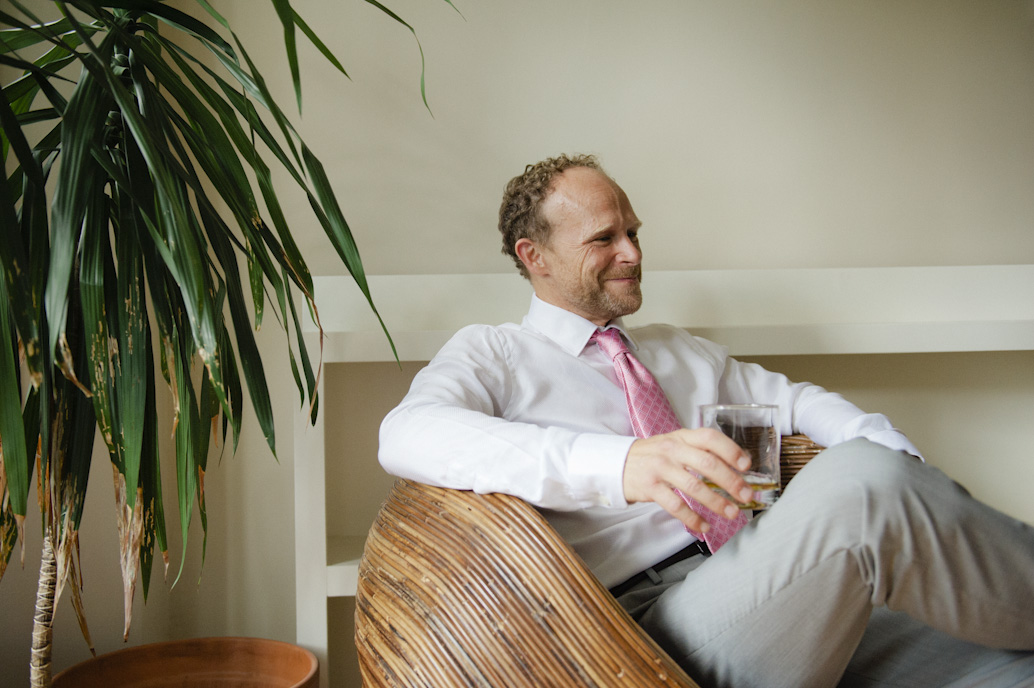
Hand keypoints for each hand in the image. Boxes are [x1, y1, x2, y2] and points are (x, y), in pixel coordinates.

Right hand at [623, 428, 753, 532]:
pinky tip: (704, 526)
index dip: (731, 450)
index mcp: (682, 437)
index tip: (746, 466)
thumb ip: (699, 451)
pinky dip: (692, 518)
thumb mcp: (675, 444)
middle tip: (746, 495)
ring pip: (694, 487)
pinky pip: (676, 505)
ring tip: (732, 513)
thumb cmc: (653, 455)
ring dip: (716, 502)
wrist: (618, 464)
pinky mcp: (650, 488)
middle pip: (707, 464)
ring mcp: (660, 469)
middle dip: (731, 481)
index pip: (710, 438)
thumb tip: (734, 469)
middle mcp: (672, 450)